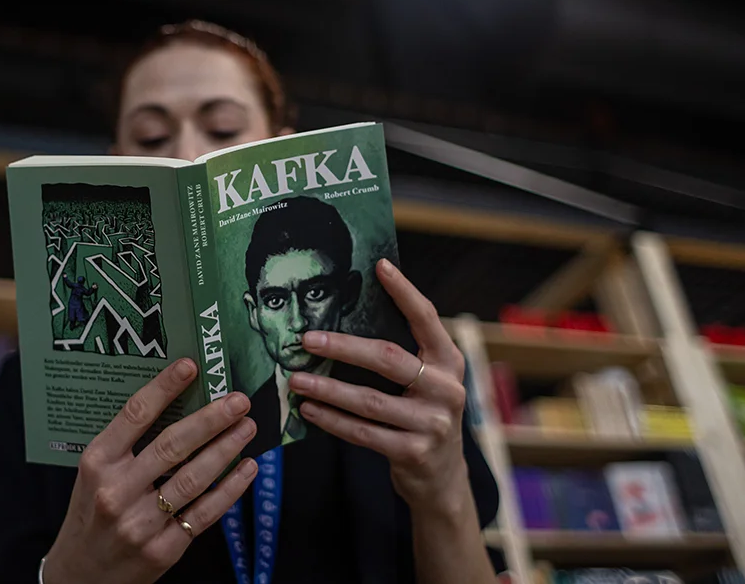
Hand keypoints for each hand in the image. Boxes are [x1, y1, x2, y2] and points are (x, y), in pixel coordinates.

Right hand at [43, 358, 258, 583]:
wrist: (80, 575)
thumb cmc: (91, 513)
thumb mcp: (95, 474)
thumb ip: (128, 444)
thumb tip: (180, 403)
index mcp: (96, 463)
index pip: (134, 415)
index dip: (164, 387)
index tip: (190, 366)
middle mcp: (116, 491)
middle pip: (172, 445)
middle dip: (210, 419)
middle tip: (238, 400)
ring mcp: (140, 523)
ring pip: (193, 478)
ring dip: (226, 449)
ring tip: (247, 427)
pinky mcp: (163, 549)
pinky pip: (204, 513)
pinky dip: (230, 488)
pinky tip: (246, 467)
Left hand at [288, 259, 470, 513]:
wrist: (442, 478)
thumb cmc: (421, 416)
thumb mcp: (425, 382)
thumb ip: (403, 354)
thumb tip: (347, 317)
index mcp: (448, 361)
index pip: (427, 318)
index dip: (404, 291)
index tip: (380, 266)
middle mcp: (446, 389)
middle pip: (388, 359)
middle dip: (343, 347)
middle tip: (307, 339)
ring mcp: (432, 424)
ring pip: (368, 401)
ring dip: (326, 388)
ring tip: (296, 378)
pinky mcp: (414, 453)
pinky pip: (362, 433)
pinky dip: (331, 420)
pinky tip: (308, 410)